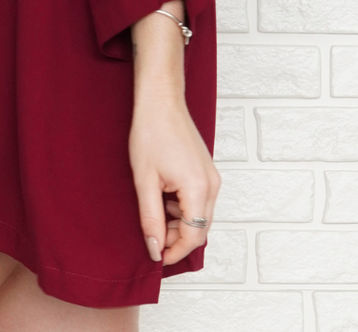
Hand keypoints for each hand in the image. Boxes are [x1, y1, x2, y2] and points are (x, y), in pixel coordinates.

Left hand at [128, 92, 219, 266]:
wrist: (160, 101)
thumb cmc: (151, 133)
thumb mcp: (145, 181)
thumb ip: (151, 219)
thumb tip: (155, 248)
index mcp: (198, 189)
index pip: (192, 235)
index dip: (174, 251)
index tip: (156, 256)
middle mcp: (212, 185)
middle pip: (200, 229)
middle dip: (177, 239)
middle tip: (153, 238)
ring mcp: (212, 177)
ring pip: (201, 216)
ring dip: (180, 224)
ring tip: (155, 214)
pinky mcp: (207, 171)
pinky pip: (200, 201)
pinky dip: (184, 208)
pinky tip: (164, 199)